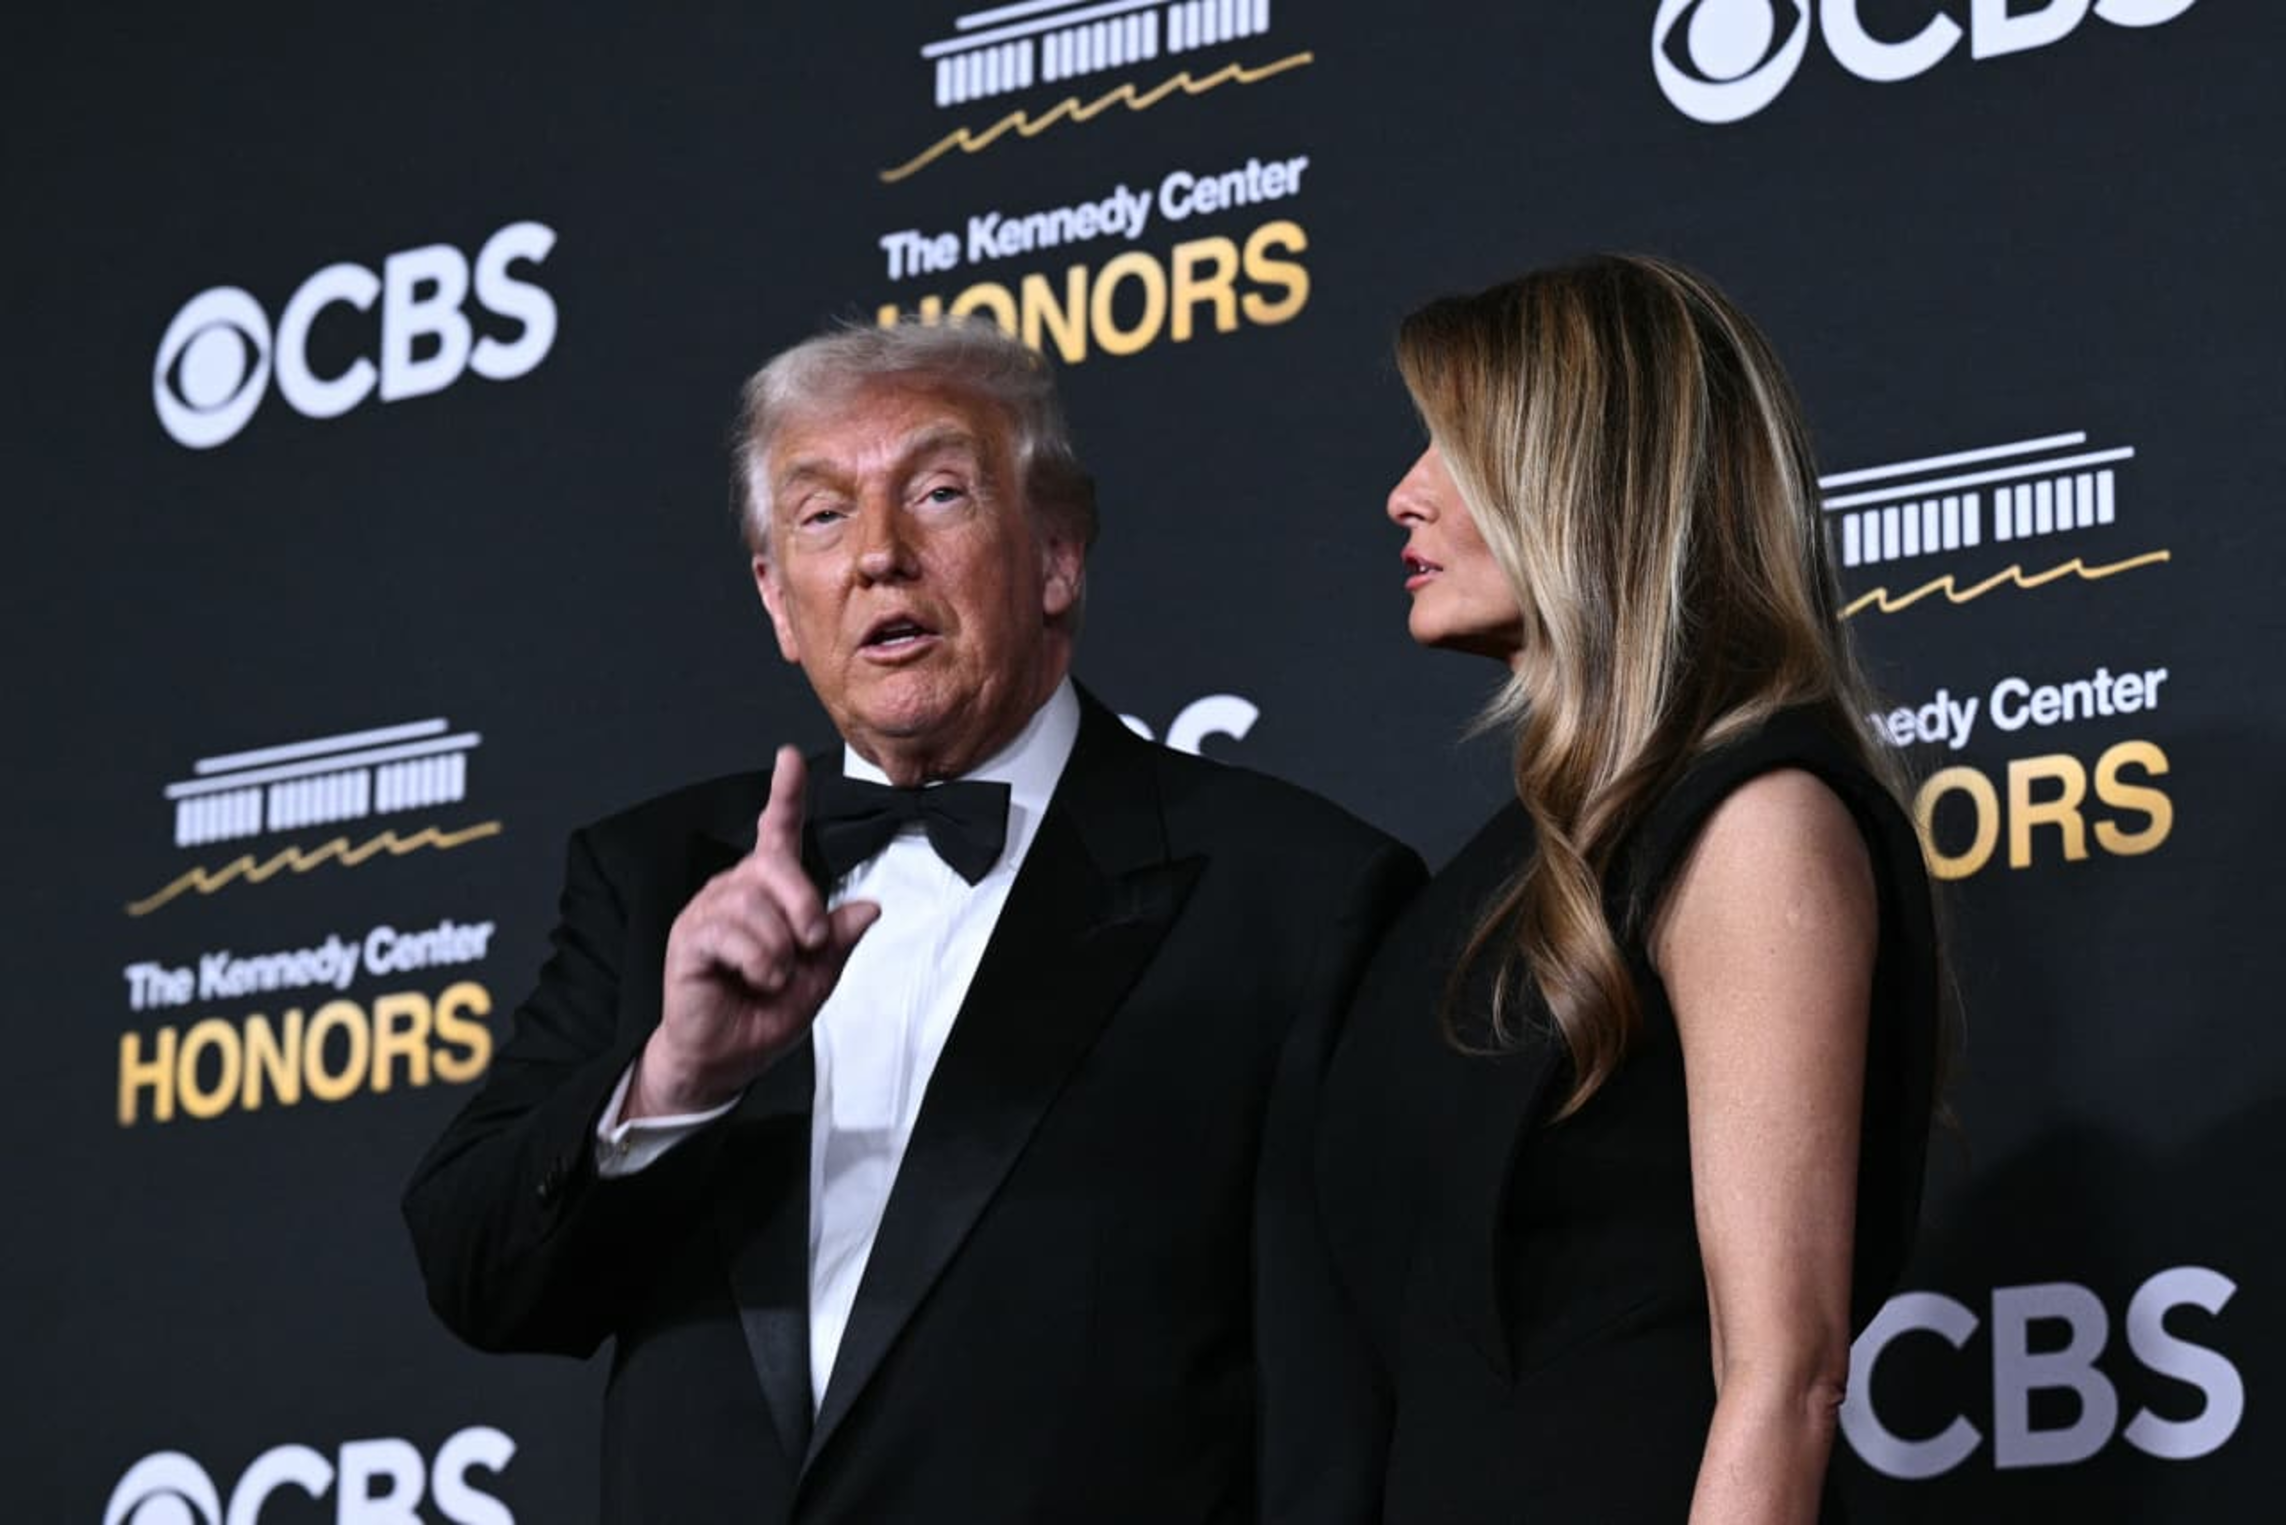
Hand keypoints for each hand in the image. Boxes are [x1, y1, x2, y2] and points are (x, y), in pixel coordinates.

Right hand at [631, 747, 878, 1116]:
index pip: (778, 833)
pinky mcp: (690, 936)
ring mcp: (709, 910)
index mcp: (768, 892)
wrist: (726, 1057)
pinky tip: (754, 978)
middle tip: (809, 946)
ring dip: (779, 952)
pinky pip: (734, 933)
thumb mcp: (819, 977)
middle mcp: (736, 889)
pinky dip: (758, 962)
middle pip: (779, 866)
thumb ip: (838, 940)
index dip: (786, 794)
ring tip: (769, 977)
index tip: (790, 758)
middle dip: (805, 906)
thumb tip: (869, 907)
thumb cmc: (765, 1013)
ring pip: (759, 905)